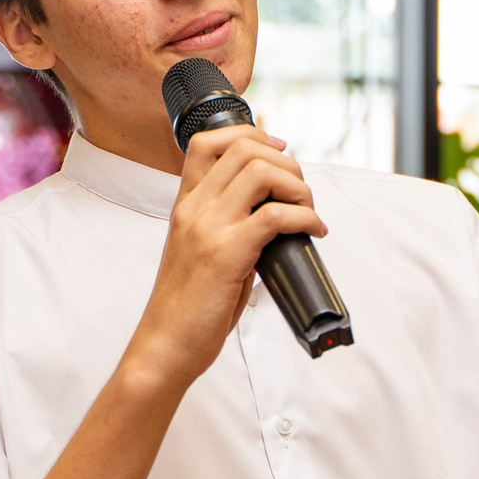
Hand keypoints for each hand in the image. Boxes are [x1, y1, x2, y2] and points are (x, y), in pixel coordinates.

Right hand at [128, 125, 325, 389]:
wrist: (165, 344)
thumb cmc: (186, 305)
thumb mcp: (199, 251)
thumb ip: (225, 225)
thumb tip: (272, 214)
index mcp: (184, 204)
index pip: (208, 141)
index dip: (251, 134)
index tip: (279, 151)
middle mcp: (193, 208)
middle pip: (245, 149)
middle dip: (286, 163)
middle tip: (301, 193)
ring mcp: (208, 228)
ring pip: (262, 172)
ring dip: (298, 187)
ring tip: (309, 211)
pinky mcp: (227, 254)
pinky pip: (276, 216)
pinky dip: (304, 217)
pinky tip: (312, 232)